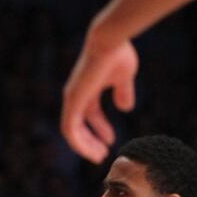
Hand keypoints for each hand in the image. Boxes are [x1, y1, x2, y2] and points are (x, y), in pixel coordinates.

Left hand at [60, 37, 138, 163]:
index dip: (99, 129)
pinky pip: (71, 129)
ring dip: (85, 146)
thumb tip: (125, 108)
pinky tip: (92, 151)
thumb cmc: (118, 53)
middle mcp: (76, 96)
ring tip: (99, 156)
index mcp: (87, 90)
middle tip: (102, 154)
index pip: (89, 115)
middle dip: (90, 141)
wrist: (110, 40)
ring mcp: (72, 99)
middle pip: (79, 125)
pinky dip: (80, 143)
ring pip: (72, 132)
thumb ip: (123, 92)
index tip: (110, 141)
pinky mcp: (72, 102)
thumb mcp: (124, 77)